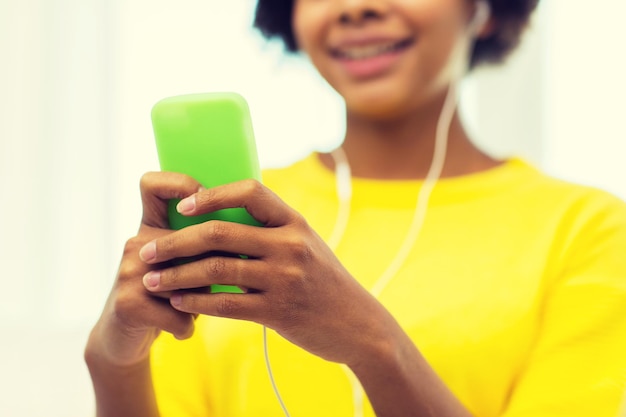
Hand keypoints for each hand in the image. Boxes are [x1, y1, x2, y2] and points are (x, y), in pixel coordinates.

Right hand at [86, 172, 203, 367]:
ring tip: (192, 309)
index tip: (202, 204)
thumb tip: (251, 236)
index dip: (180, 184)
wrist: (123, 339)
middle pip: (190, 242)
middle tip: (214, 286)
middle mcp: (138, 242)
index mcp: (152, 227)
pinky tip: (182, 328)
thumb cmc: (169, 297)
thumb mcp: (185, 264)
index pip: (154, 184)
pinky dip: (186, 325)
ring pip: (189, 280)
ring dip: (200, 301)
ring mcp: (129, 270)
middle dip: (211, 269)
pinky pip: (178, 312)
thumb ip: (207, 246)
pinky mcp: (127, 302)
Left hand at [140, 179, 395, 365]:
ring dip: (176, 274)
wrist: (357, 324)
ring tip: (152, 280)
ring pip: (216, 269)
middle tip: (146, 250)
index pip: (249, 191)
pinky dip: (195, 302)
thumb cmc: (325, 281)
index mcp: (295, 222)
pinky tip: (177, 302)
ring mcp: (284, 278)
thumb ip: (272, 231)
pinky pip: (225, 304)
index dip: (211, 194)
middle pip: (220, 232)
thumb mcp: (307, 245)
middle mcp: (290, 245)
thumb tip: (224, 217)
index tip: (182, 205)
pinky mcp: (278, 311)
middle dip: (175, 241)